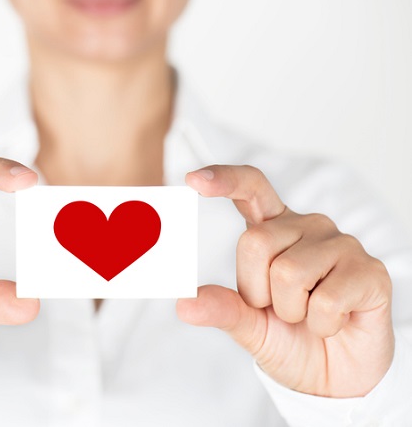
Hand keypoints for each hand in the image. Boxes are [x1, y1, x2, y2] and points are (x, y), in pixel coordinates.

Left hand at [177, 165, 393, 397]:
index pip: (251, 188)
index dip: (225, 179)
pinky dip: (322, 324)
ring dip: (291, 311)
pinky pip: (326, 300)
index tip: (194, 180)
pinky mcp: (370, 271)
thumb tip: (184, 304)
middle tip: (280, 308)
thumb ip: (221, 309)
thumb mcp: (247, 325)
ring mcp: (342, 245)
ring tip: (309, 315)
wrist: (333, 375)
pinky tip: (335, 322)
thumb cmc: (288, 339)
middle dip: (257, 291)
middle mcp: (307, 227)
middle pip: (256, 242)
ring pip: (289, 273)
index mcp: (273, 229)